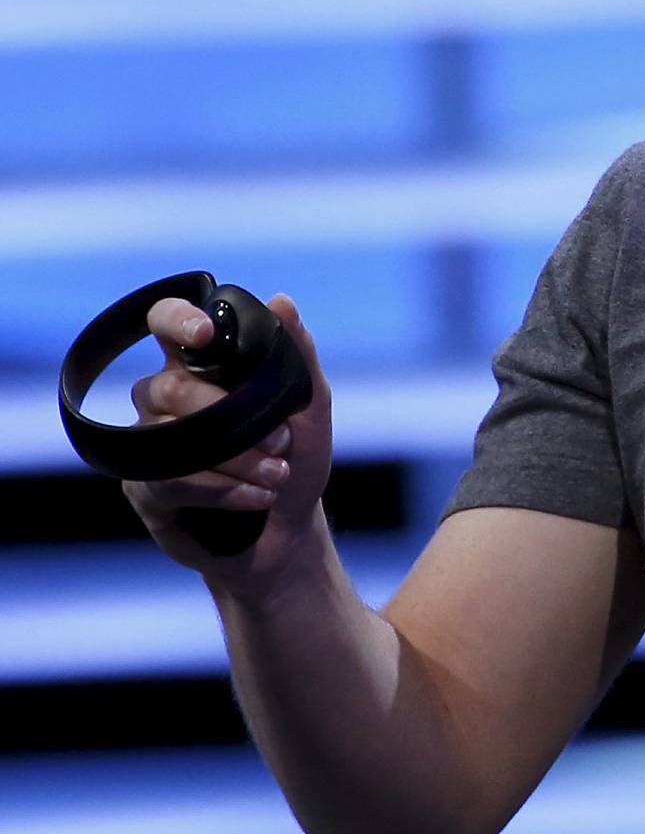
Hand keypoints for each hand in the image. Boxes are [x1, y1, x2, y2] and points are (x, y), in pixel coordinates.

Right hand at [121, 291, 333, 590]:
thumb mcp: (310, 409)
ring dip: (236, 458)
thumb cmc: (295, 461)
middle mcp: (163, 398)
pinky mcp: (144, 490)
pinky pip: (171, 482)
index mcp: (200, 367)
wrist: (289, 532)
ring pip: (170, 438)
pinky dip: (224, 490)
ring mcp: (147, 444)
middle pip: (170, 386)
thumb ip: (299, 357)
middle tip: (283, 441)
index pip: (166, 322)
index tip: (204, 335)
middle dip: (230, 414)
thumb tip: (282, 301)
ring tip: (278, 476)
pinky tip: (259, 497)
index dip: (177, 320)